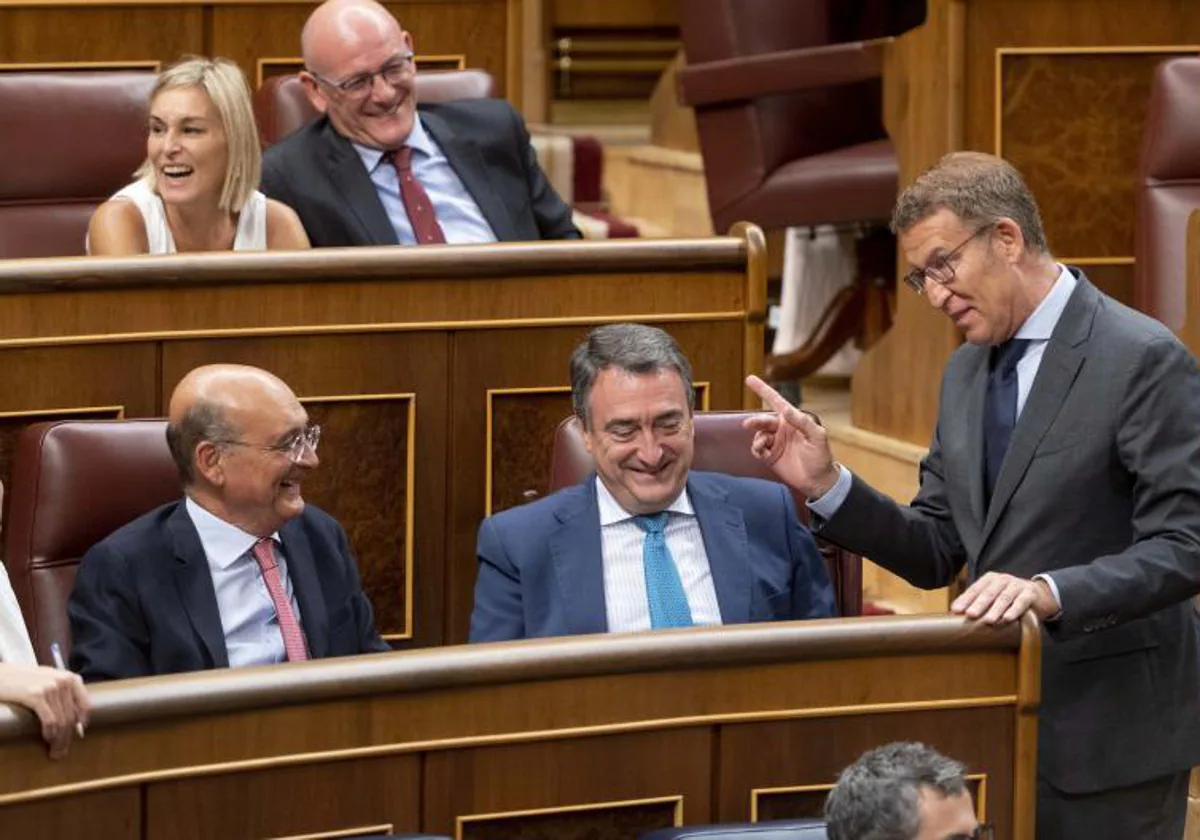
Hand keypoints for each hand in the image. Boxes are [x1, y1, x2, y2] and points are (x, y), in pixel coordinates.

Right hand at [0, 663, 89, 758]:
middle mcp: (64, 681)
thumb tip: (77, 720)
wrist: (1, 675)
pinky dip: (50, 733)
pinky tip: (47, 740)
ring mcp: (51, 687)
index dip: (83, 723)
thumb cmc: (23, 680)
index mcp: (70, 678)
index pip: (85, 706)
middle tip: (62, 752)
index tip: (78, 735)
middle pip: (72, 717)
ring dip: (59, 740)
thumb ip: (63, 694)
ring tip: (55, 751)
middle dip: (68, 737)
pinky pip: (50, 720)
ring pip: (62, 721)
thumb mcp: (49, 680)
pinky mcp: (36, 695)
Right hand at [743, 375, 839, 498]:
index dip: (763, 390)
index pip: (777, 402)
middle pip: (763, 420)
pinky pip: (757, 448)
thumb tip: (786, 410)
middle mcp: (782, 429)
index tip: (750, 379)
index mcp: (794, 421)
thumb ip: (803, 422)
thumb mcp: (817, 437)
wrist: (818, 482)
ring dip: (757, 438)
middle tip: (748, 424)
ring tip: (762, 445)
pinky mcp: (770, 456)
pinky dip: (756, 447)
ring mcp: (776, 442)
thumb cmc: (822, 457)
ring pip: (759, 434)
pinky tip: (761, 451)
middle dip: (755, 421)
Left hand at [951, 572, 1058, 625]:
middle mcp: (1002, 580)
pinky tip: (1007, 619)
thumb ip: (977, 602)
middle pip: (988, 593)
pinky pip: (1021, 602)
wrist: (1039, 595)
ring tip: (988, 620)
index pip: (975, 589)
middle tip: (970, 615)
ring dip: (996, 610)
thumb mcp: (993, 597)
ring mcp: (1017, 585)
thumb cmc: (1010, 598)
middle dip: (978, 604)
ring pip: (1004, 598)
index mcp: (990, 579)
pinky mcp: (1030, 593)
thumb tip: (955, 612)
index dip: (965, 600)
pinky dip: (1014, 610)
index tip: (956, 611)